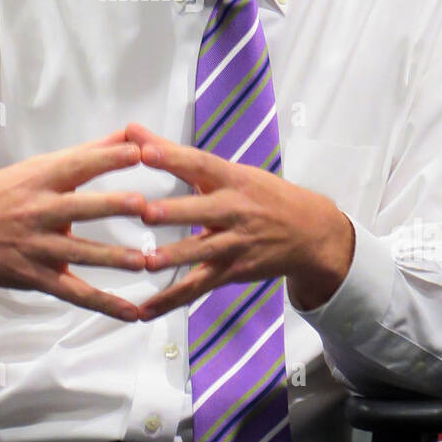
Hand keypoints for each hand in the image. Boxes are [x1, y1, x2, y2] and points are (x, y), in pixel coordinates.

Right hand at [0, 130, 150, 321]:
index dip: (107, 158)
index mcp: (39, 179)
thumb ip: (86, 154)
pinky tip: (132, 312)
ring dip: (111, 257)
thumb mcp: (35, 168)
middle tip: (142, 205)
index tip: (138, 151)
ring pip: (79, 254)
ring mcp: (37, 247)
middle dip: (110, 206)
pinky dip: (104, 304)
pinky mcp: (37, 277)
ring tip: (143, 260)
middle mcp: (38, 212)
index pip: (77, 165)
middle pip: (78, 208)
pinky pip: (75, 293)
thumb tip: (130, 135)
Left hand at [124, 122, 354, 319]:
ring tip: (148, 262)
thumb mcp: (228, 170)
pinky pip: (197, 287)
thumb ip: (175, 154)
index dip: (174, 158)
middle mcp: (235, 210)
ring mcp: (235, 243)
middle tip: (146, 212)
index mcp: (232, 178)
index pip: (200, 164)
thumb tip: (131, 130)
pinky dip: (170, 300)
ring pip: (203, 252)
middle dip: (176, 212)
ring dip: (176, 256)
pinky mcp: (232, 271)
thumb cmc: (261, 195)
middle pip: (203, 210)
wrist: (310, 232)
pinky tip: (143, 311)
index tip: (145, 151)